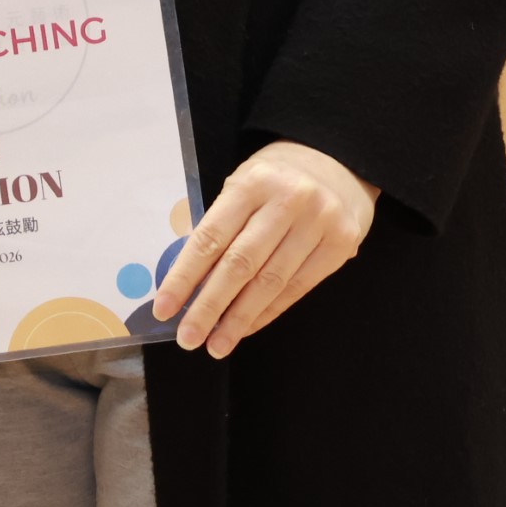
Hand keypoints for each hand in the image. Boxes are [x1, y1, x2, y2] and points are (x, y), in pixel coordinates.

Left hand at [148, 140, 378, 358]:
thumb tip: (190, 279)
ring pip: (271, 282)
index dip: (185, 275)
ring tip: (216, 344)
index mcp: (251, 183)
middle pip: (240, 264)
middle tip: (188, 338)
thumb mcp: (242, 184)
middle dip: (210, 306)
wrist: (338, 162)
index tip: (164, 307)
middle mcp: (287, 201)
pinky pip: (298, 288)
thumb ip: (220, 224)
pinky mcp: (341, 245)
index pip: (211, 236)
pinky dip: (268, 312)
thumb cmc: (276, 177)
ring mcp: (318, 223)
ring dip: (239, 319)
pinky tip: (247, 327)